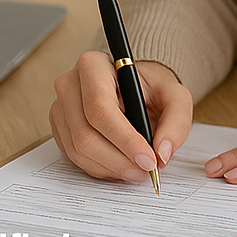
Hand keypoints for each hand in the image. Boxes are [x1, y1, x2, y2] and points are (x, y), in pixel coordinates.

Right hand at [50, 51, 192, 182]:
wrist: (136, 89)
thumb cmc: (151, 88)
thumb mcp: (174, 96)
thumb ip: (176, 122)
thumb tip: (162, 153)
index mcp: (94, 66)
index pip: (100, 108)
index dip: (124, 139)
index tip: (148, 159)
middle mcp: (70, 84)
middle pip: (85, 133)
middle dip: (118, 159)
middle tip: (145, 171)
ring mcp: (60, 107)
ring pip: (78, 149)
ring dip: (110, 168)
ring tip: (136, 170)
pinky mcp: (60, 128)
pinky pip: (74, 157)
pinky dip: (100, 168)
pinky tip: (120, 165)